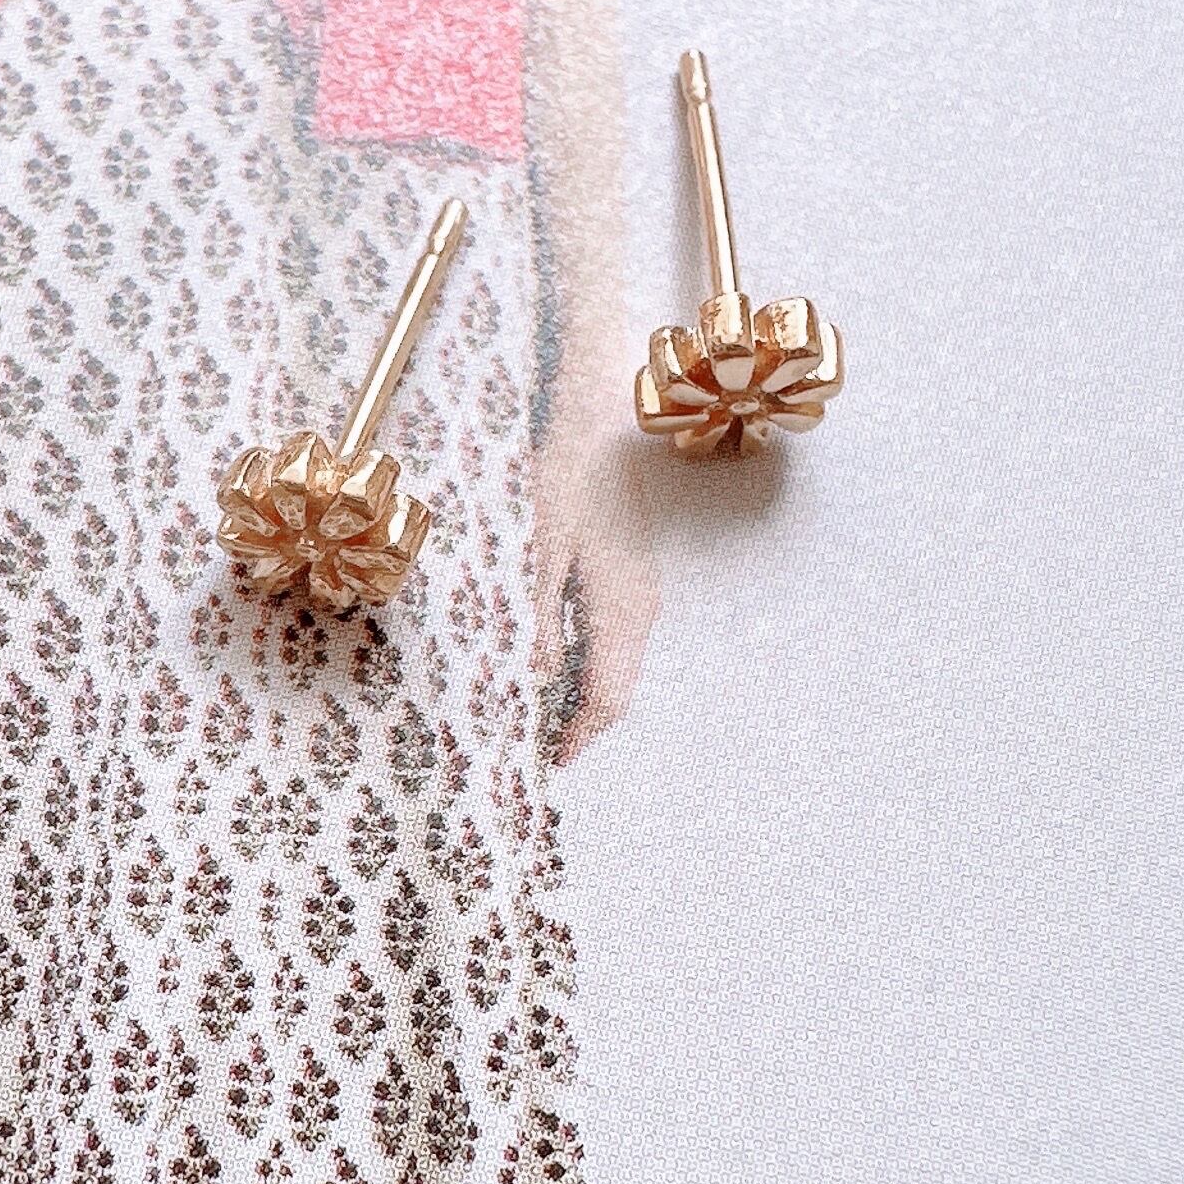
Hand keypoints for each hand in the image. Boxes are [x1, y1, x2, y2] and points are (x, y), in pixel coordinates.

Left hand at [534, 388, 662, 765]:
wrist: (604, 423)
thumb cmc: (565, 478)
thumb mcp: (541, 554)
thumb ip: (542, 621)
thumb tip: (539, 679)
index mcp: (619, 608)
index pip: (607, 697)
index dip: (580, 735)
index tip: (551, 760)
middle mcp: (641, 607)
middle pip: (618, 688)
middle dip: (583, 723)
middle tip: (543, 747)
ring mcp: (644, 592)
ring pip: (620, 665)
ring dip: (587, 694)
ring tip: (543, 715)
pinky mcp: (635, 578)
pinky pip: (619, 638)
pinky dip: (593, 664)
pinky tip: (559, 666)